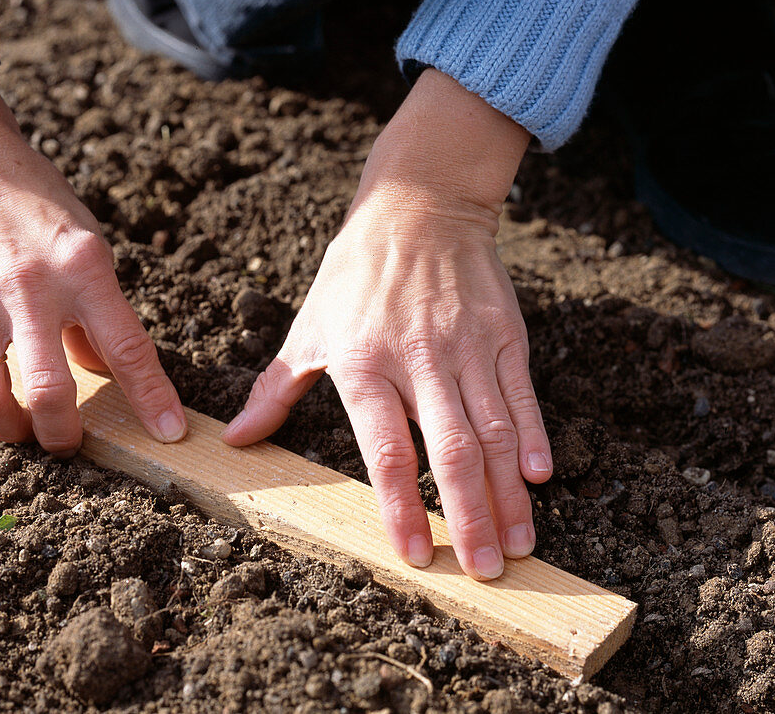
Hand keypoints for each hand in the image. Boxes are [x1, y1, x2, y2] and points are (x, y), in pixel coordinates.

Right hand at [0, 73, 186, 454]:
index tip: (169, 434)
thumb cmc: (34, 203)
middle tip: (68, 443)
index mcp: (84, 269)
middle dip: (64, 436)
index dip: (152, 398)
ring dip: (11, 430)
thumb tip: (104, 369)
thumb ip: (98, 308)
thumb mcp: (86, 243)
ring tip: (23, 430)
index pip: (129, 348)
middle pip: (52, 392)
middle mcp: (32, 287)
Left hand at [222, 70, 551, 579]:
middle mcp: (418, 357)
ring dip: (509, 492)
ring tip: (518, 545)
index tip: (415, 554)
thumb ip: (275, 388)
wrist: (419, 204)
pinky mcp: (504, 331)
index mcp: (363, 362)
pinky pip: (522, 393)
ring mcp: (467, 344)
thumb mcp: (309, 325)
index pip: (384, 449)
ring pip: (495, 430)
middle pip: (450, 449)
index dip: (400, 504)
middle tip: (483, 571)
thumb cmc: (355, 273)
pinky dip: (534, 436)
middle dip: (471, 515)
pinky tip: (540, 477)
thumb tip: (233, 439)